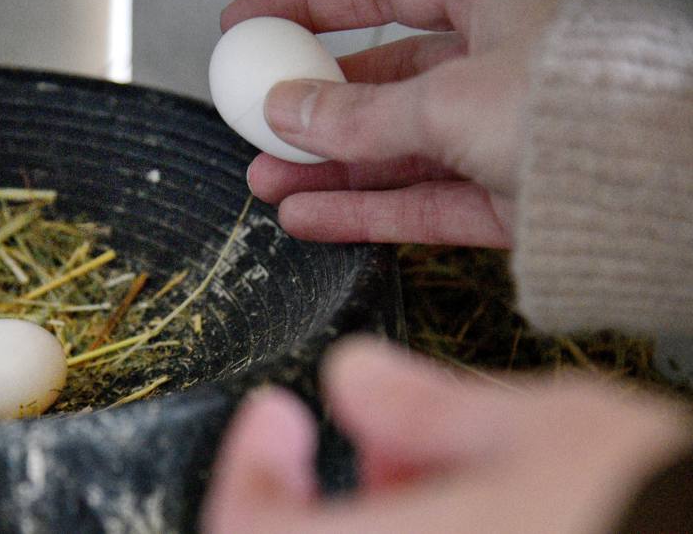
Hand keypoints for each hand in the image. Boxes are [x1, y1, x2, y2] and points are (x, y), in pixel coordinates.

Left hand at [201, 338, 691, 532]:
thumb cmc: (648, 505)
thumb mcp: (542, 429)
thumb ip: (426, 406)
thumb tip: (354, 377)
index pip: (251, 525)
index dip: (247, 466)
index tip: (276, 416)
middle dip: (312, 490)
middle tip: (356, 434)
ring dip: (366, 510)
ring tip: (434, 459)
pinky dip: (406, 528)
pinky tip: (471, 498)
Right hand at [222, 0, 581, 247]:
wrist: (656, 195)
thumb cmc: (585, 108)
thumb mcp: (447, 99)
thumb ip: (356, 114)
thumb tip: (290, 111)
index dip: (305, 3)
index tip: (251, 23)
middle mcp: (495, 57)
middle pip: (378, 79)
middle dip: (310, 107)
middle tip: (258, 122)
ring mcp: (497, 128)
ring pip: (393, 146)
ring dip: (326, 167)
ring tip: (269, 182)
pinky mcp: (503, 191)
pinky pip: (416, 197)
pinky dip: (363, 209)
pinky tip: (313, 216)